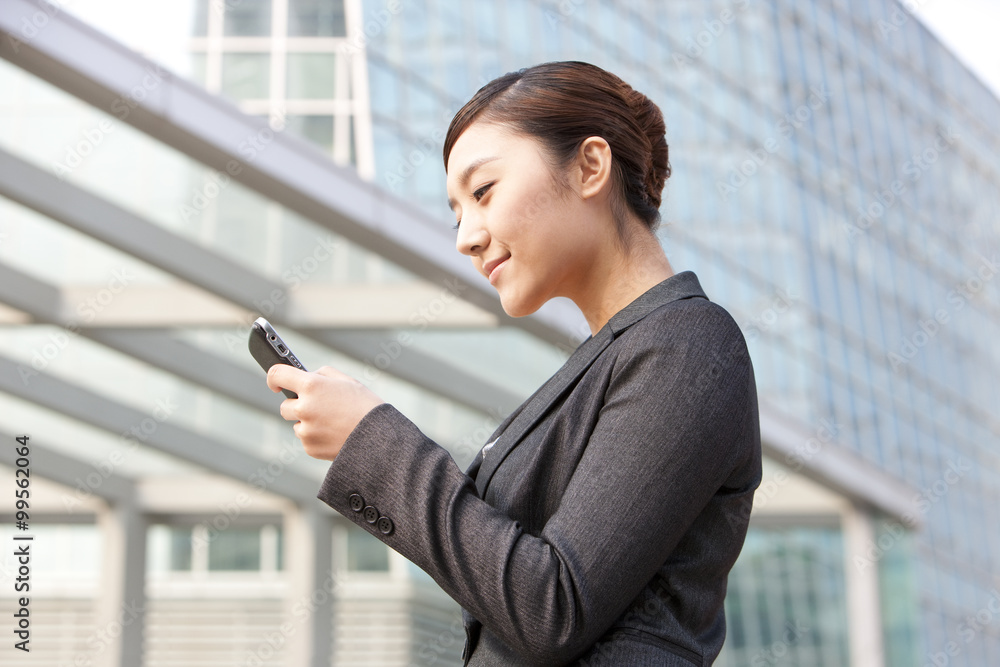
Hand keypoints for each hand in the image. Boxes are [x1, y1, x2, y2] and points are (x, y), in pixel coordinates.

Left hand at [266, 364, 384, 460]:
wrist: (379, 438)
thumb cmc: (365, 405)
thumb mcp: (346, 381)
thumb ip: (321, 375)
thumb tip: (305, 377)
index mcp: (312, 385)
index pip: (277, 375)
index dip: (273, 377)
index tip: (275, 383)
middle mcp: (304, 407)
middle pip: (285, 406)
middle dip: (297, 405)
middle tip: (317, 406)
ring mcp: (306, 430)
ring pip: (297, 424)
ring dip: (308, 422)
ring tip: (334, 422)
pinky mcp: (310, 447)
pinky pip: (306, 439)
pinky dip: (316, 437)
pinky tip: (335, 434)